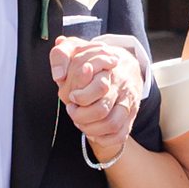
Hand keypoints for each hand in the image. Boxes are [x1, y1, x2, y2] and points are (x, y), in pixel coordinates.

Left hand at [51, 35, 144, 153]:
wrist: (125, 66)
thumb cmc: (95, 59)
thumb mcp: (76, 48)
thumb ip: (62, 54)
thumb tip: (58, 75)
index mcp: (109, 70)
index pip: (99, 87)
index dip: (79, 96)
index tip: (71, 96)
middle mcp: (121, 88)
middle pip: (101, 109)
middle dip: (80, 115)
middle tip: (72, 109)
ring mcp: (128, 104)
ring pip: (112, 125)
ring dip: (91, 129)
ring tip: (80, 121)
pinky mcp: (130, 117)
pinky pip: (121, 135)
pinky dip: (104, 139)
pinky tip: (93, 131)